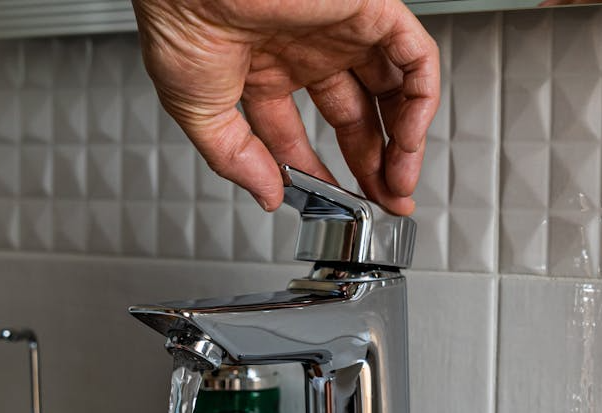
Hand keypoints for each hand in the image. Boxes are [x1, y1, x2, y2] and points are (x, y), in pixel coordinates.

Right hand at [131, 0, 439, 214]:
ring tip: (399, 183)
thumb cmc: (180, 23)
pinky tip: (409, 139)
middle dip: (372, 164)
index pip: (298, 135)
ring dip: (403, 142)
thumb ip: (235, 159)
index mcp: (263, 70)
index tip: (330, 203)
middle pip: (354, 117)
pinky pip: (414, 58)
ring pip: (392, 90)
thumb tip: (267, 195)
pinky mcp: (367, 10)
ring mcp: (339, 31)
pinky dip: (421, 101)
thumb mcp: (196, 112)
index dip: (317, 174)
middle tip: (382, 202)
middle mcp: (305, 50)